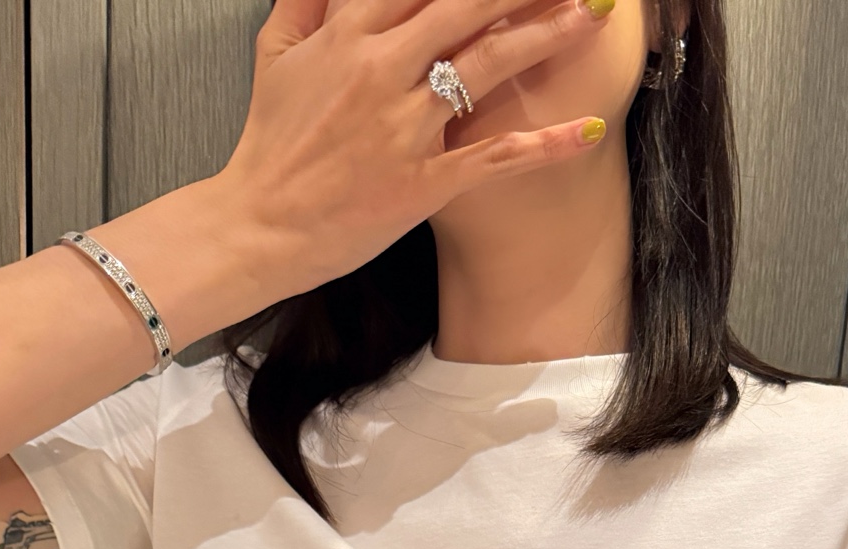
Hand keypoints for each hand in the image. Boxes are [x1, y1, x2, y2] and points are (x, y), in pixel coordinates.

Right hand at [215, 0, 613, 296]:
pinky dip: (545, 145)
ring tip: (589, 14)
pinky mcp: (422, 182)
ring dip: (545, 36)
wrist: (258, 227)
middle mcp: (381, 70)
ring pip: (486, 66)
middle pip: (463, 6)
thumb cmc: (269, 146)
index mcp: (348, 35)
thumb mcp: (274, 55)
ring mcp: (404, 127)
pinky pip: (494, 157)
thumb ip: (305, 1)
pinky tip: (589, 130)